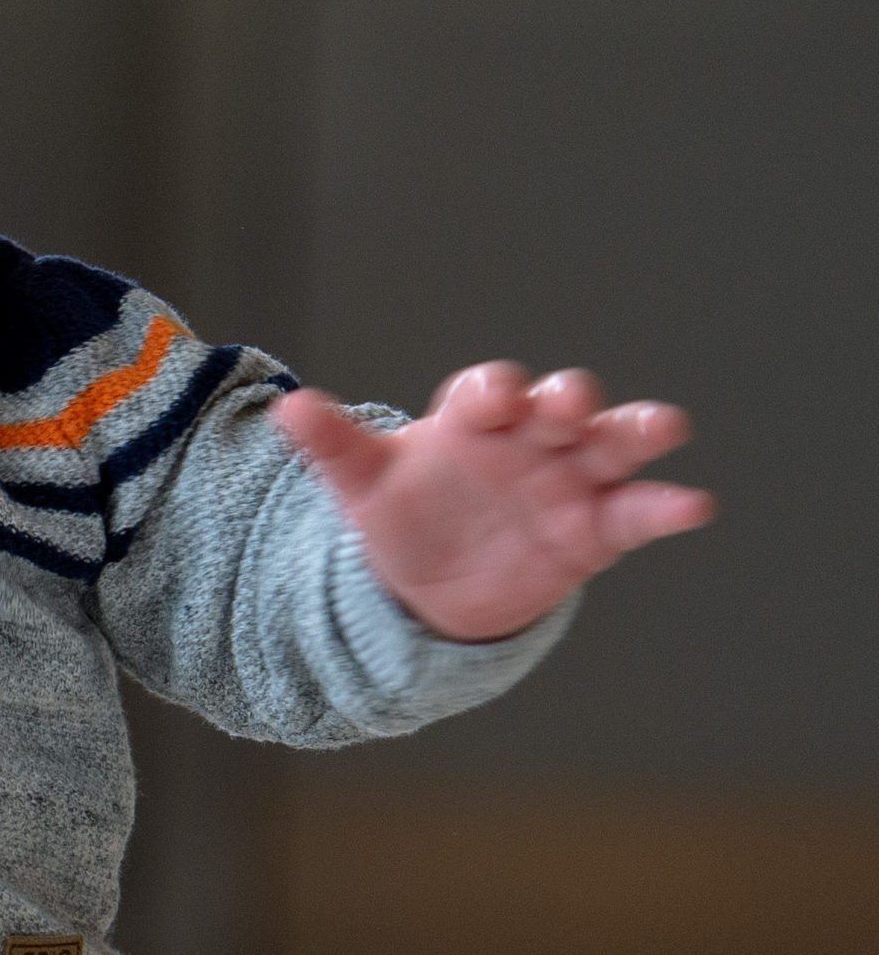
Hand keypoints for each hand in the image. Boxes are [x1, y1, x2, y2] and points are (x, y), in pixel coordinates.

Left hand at [269, 363, 714, 642]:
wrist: (434, 586)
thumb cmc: (403, 515)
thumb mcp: (362, 484)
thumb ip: (333, 446)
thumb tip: (286, 409)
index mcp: (471, 420)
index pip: (487, 392)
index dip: (494, 391)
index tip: (497, 397)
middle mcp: (528, 440)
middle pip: (557, 408)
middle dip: (566, 401)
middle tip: (569, 402)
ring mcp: (567, 482)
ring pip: (609, 446)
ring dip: (636, 432)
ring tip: (664, 425)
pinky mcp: (596, 530)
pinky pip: (635, 514)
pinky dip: (664, 507)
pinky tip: (691, 504)